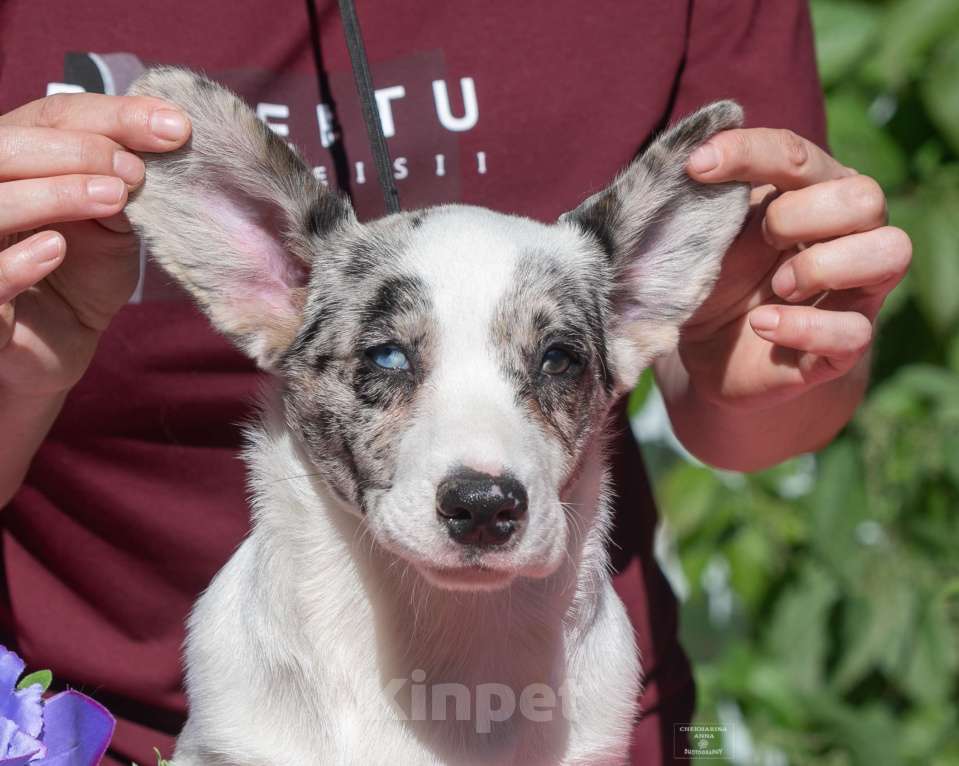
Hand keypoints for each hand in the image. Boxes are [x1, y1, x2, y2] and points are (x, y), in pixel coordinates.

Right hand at [0, 93, 190, 399]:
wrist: (66, 338)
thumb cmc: (83, 269)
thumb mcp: (112, 216)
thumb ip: (121, 177)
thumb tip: (163, 135)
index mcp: (15, 158)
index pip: (52, 116)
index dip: (112, 115)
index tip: (174, 126)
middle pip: (8, 147)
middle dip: (78, 150)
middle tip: (136, 170)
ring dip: (54, 193)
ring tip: (113, 197)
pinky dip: (16, 260)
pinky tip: (56, 249)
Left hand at [676, 127, 911, 409]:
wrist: (708, 354)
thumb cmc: (716, 278)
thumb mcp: (707, 235)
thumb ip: (709, 199)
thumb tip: (692, 157)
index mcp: (813, 195)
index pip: (798, 156)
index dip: (749, 153)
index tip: (696, 165)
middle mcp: (849, 236)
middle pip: (866, 196)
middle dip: (802, 213)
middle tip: (763, 238)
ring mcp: (855, 291)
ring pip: (890, 253)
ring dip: (822, 265)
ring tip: (778, 285)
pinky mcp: (845, 344)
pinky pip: (855, 331)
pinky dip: (803, 326)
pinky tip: (762, 324)